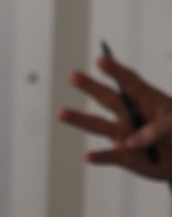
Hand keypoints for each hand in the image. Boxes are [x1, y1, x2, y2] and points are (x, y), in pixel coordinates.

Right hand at [59, 54, 171, 181]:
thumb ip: (156, 131)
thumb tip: (129, 142)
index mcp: (147, 101)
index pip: (129, 82)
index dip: (115, 71)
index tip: (101, 60)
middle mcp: (130, 115)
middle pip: (107, 98)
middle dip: (90, 86)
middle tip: (72, 75)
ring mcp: (125, 135)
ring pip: (98, 125)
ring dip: (79, 119)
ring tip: (61, 112)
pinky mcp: (125, 156)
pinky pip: (109, 156)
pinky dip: (99, 157)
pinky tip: (87, 156)